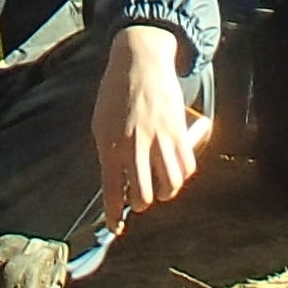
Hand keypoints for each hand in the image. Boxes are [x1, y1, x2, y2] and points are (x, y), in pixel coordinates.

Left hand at [95, 24, 204, 227]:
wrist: (140, 60)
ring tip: (160, 186)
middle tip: (140, 197)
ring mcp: (159, 139)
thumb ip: (108, 153)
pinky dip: (182, 175)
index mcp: (110, 144)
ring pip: (169, 186)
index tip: (114, 227)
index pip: (112, 191)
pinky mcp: (179, 131)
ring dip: (164, 192)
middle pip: (143, 195)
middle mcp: (134, 145)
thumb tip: (116, 183)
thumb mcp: (100, 123)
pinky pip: (186, 167)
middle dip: (141, 203)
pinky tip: (175, 171)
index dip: (113, 216)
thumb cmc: (115, 91)